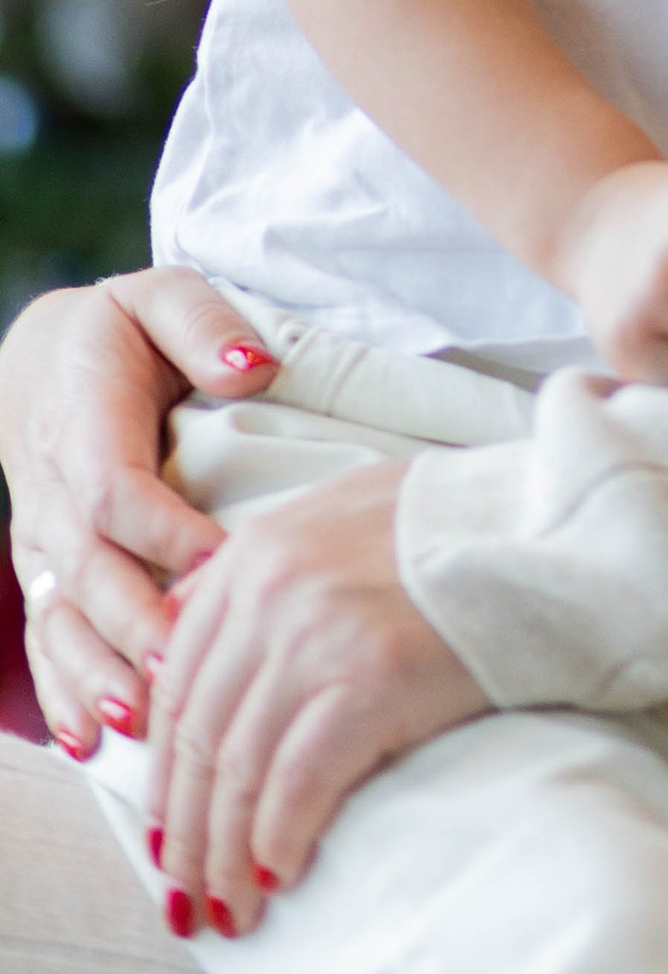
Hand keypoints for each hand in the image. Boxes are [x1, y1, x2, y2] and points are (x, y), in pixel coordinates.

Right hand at [0, 269, 277, 754]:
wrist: (49, 357)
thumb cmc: (127, 329)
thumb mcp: (164, 296)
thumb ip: (204, 323)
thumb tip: (253, 365)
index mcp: (87, 424)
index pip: (119, 491)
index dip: (166, 532)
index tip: (223, 564)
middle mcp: (54, 494)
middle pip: (92, 572)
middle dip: (135, 628)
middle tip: (186, 675)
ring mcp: (44, 543)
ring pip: (62, 620)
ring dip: (95, 676)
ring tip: (138, 724)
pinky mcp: (48, 575)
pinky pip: (47, 639)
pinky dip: (63, 693)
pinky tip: (91, 741)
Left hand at [145, 461, 482, 940]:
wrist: (556, 528)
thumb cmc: (461, 527)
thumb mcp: (341, 514)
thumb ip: (267, 568)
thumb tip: (188, 646)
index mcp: (258, 551)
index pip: (178, 683)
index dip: (168, 770)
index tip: (169, 827)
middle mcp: (273, 588)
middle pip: (200, 735)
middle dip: (186, 831)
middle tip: (188, 893)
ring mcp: (318, 632)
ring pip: (239, 771)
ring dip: (224, 856)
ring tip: (228, 908)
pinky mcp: (371, 679)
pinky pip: (296, 785)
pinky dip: (277, 840)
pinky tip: (278, 873)